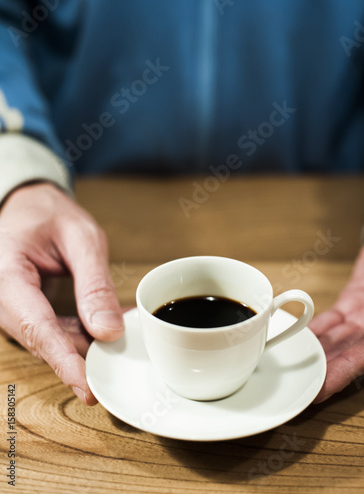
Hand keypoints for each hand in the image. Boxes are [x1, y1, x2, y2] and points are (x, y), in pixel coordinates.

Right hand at [0, 183, 124, 404]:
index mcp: (7, 276)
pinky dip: (80, 333)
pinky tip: (106, 326)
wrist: (28, 207)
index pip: (37, 327)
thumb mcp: (81, 238)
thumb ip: (94, 284)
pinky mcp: (25, 312)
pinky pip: (52, 332)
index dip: (64, 361)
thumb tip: (109, 331)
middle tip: (121, 363)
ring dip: (85, 345)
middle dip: (82, 357)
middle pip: (42, 341)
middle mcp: (3, 299)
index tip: (87, 388)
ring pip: (49, 341)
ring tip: (120, 339)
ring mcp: (12, 308)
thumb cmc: (49, 215)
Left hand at [309, 216, 363, 402]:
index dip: (340, 375)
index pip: (363, 359)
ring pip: (334, 338)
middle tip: (293, 384)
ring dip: (313, 352)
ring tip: (289, 366)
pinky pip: (332, 318)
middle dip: (319, 371)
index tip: (318, 391)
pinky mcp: (354, 301)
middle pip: (344, 355)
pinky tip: (296, 337)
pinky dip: (315, 328)